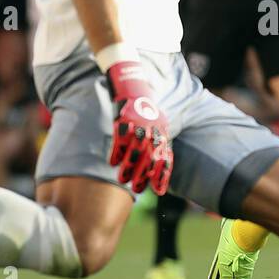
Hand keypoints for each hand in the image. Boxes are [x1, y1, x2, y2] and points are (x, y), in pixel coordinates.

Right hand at [106, 60, 171, 194]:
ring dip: (128, 169)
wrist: (134, 87)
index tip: (159, 191)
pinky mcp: (124, 121)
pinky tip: (112, 163)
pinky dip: (116, 153)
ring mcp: (139, 127)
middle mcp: (153, 132)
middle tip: (137, 188)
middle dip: (143, 176)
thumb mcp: (159, 124)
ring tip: (123, 180)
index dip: (162, 176)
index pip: (166, 159)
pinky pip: (120, 141)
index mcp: (163, 134)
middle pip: (150, 159)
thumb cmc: (146, 109)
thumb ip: (159, 143)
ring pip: (134, 153)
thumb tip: (160, 164)